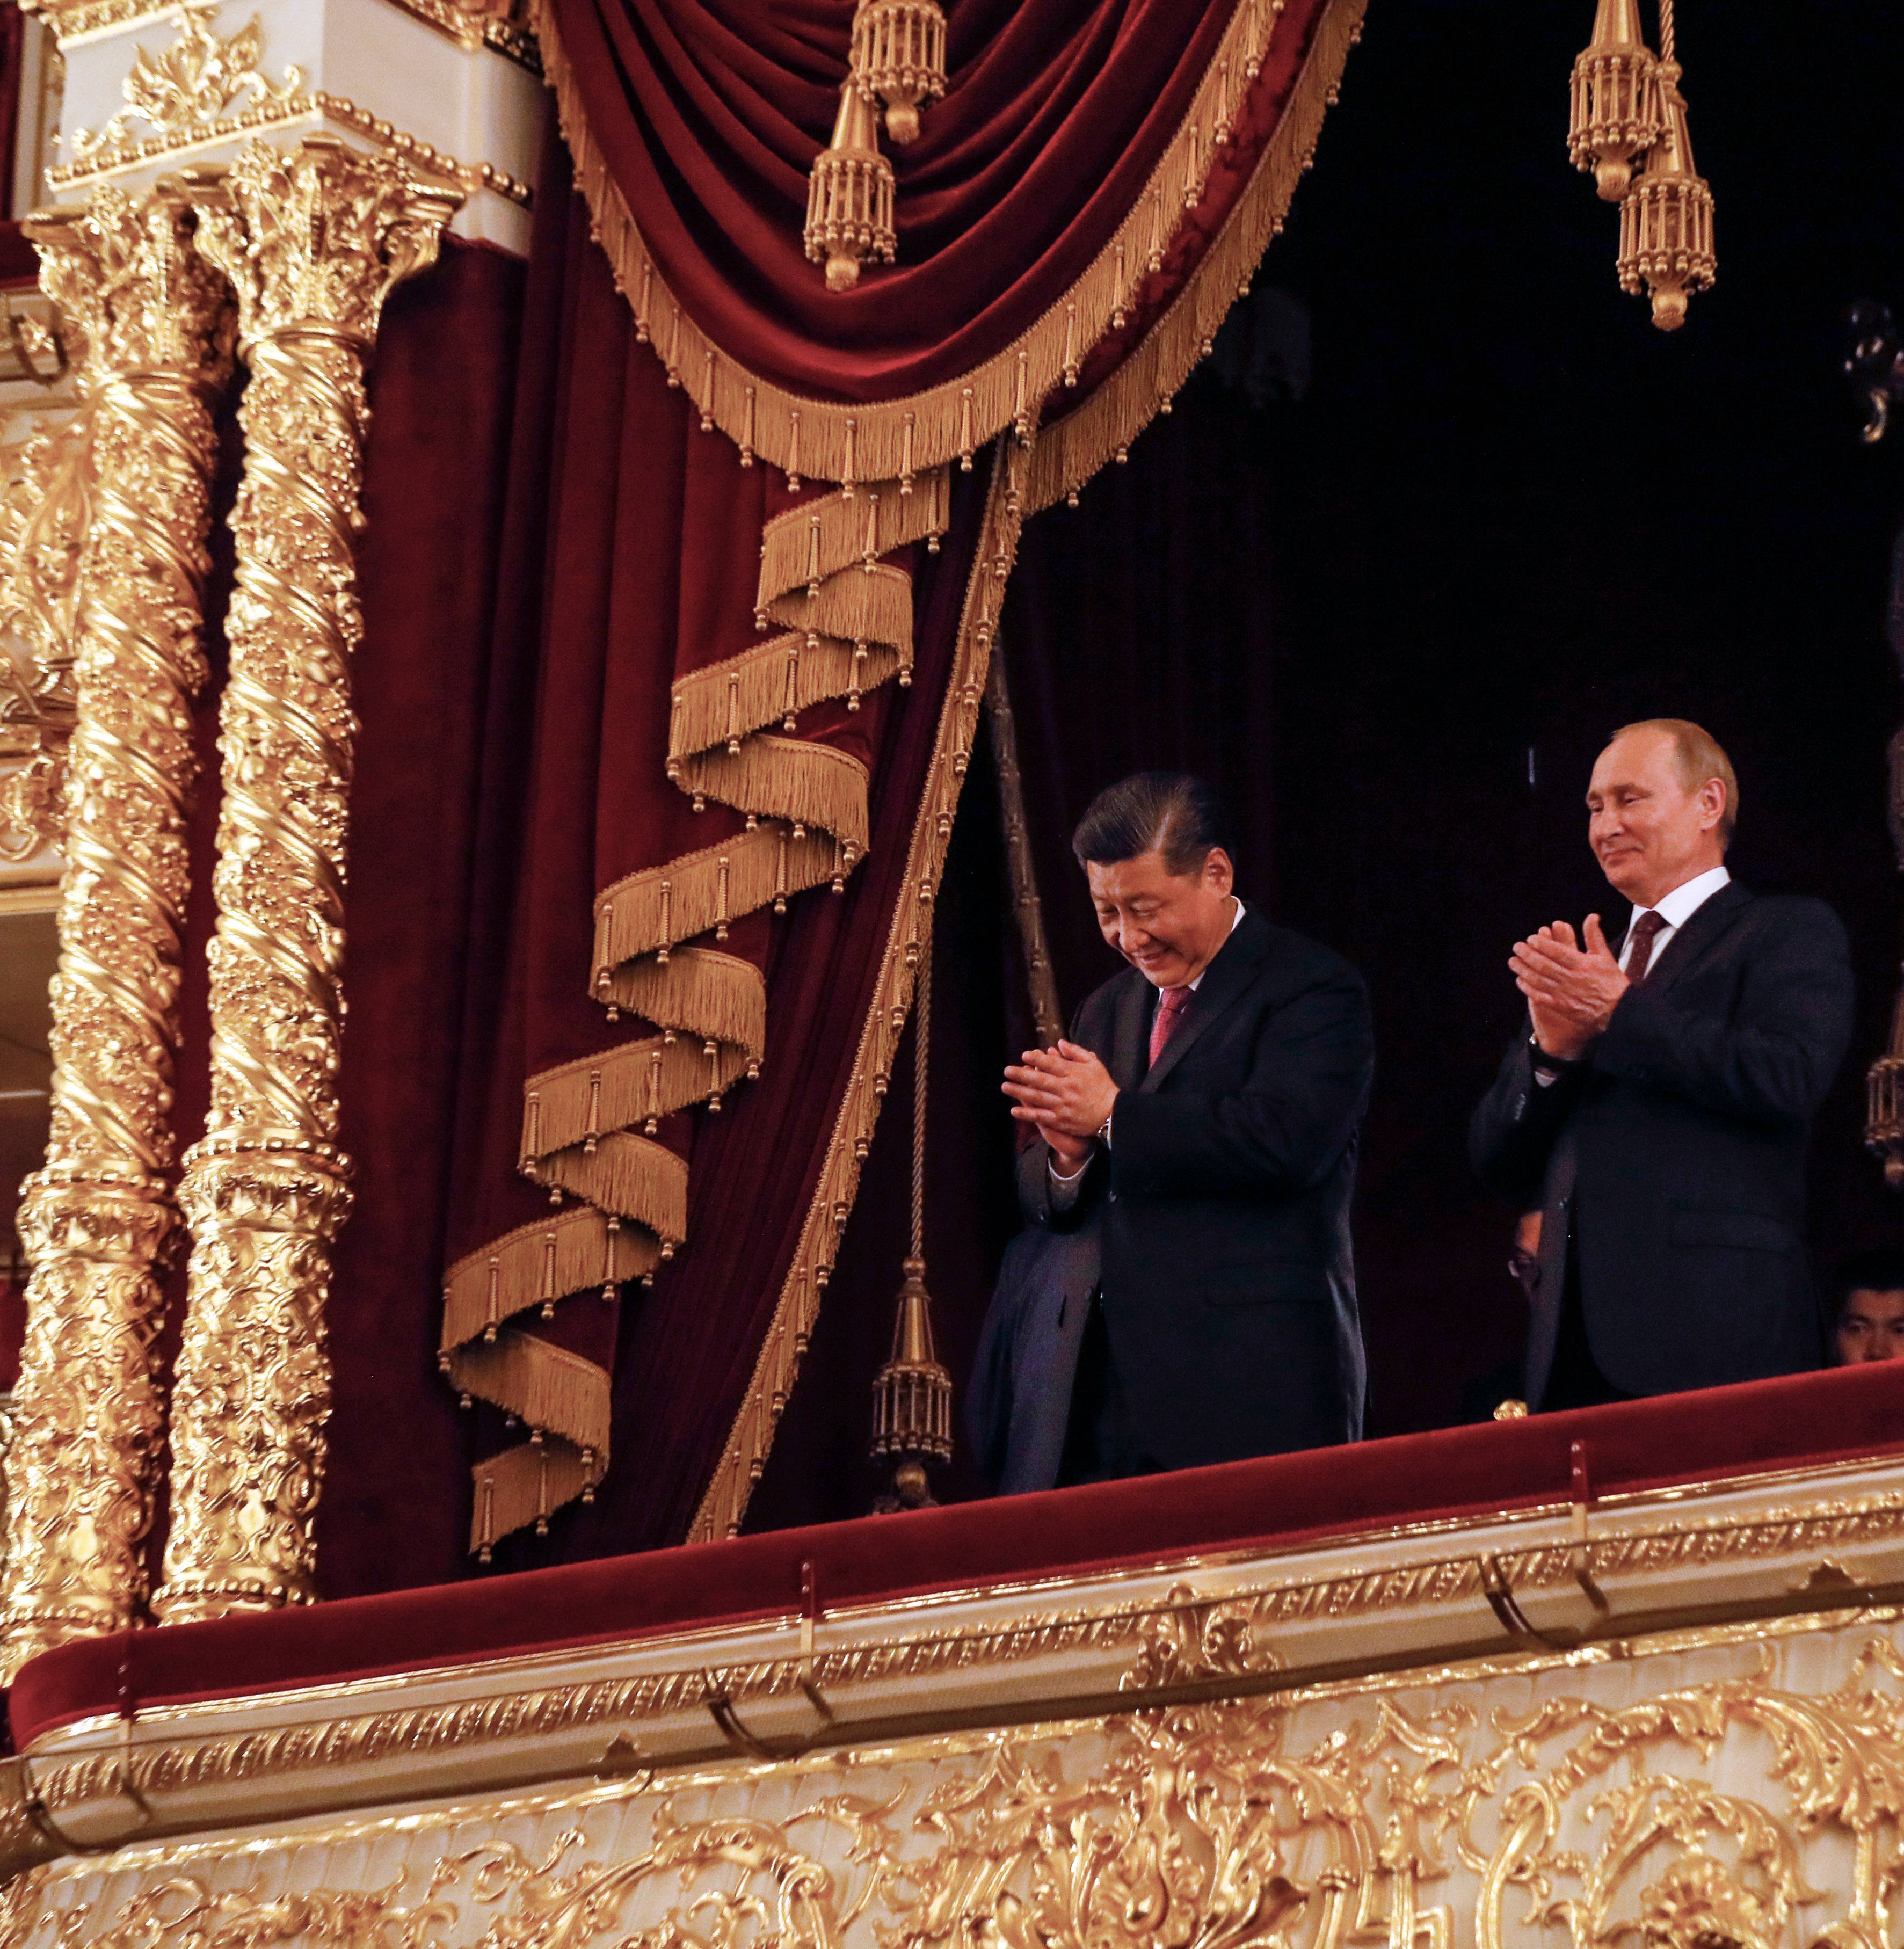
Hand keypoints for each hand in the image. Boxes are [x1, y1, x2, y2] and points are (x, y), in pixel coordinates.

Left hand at [1002, 1039, 1118, 1164]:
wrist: (1114, 1114)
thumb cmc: (1103, 1087)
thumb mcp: (1094, 1064)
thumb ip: (1076, 1052)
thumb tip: (1059, 1043)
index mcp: (1074, 1074)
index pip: (1052, 1064)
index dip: (1037, 1059)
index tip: (1024, 1055)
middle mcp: (1066, 1089)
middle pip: (1040, 1079)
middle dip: (1021, 1074)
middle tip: (1007, 1070)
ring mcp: (1063, 1106)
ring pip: (1037, 1097)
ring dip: (1019, 1091)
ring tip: (1005, 1086)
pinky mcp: (1061, 1120)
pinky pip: (1041, 1116)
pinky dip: (1027, 1114)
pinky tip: (1014, 1110)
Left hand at [1510, 914, 1627, 1060]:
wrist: (1620, 1010)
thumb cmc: (1611, 982)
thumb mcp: (1605, 956)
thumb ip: (1594, 936)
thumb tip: (1592, 916)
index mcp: (1582, 964)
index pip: (1556, 951)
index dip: (1541, 944)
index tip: (1531, 938)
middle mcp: (1571, 978)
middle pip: (1543, 965)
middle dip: (1527, 955)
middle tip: (1517, 947)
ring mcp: (1565, 994)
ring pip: (1539, 980)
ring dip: (1523, 970)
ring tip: (1513, 961)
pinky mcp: (1562, 1007)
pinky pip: (1540, 997)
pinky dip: (1528, 989)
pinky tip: (1520, 981)